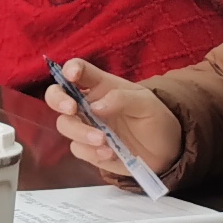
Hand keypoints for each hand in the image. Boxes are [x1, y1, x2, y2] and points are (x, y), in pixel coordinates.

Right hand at [44, 59, 181, 182]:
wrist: (165, 149)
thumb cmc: (154, 118)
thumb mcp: (146, 103)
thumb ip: (122, 99)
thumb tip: (95, 106)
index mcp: (101, 85)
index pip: (79, 70)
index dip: (71, 68)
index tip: (72, 74)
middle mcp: (88, 104)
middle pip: (57, 96)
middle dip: (58, 100)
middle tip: (71, 108)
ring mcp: (86, 127)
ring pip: (64, 125)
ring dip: (80, 132)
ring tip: (103, 140)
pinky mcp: (88, 149)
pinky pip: (77, 149)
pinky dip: (90, 152)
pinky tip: (110, 153)